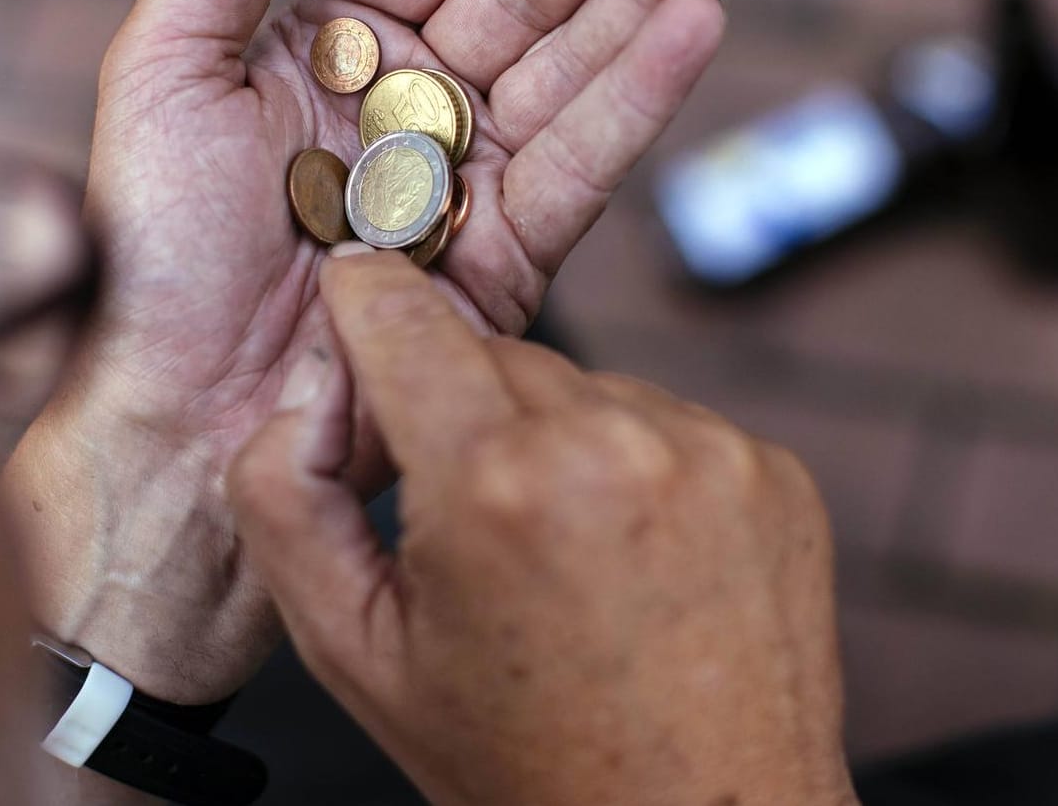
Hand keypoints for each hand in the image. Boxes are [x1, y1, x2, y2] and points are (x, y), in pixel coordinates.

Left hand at [3, 0, 737, 701]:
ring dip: (639, 1)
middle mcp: (407, 107)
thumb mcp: (158, 67)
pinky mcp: (508, 256)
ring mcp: (463, 179)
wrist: (182, 403)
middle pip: (515, 0)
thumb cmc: (153, 247)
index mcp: (328, 52)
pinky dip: (640, 98)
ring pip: (568, 72)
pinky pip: (583, 164)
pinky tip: (692, 26)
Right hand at [229, 248, 855, 805]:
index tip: (355, 298)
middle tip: (466, 517)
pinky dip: (630, 463)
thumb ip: (287, 507)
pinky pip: (660, 418)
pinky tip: (628, 555)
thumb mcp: (355, 654)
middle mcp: (612, 444)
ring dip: (550, 437)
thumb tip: (298, 404)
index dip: (363, 303)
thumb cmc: (524, 759)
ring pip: (579, 383)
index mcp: (494, 484)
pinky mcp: (770, 466)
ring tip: (560, 554)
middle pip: (489, 354)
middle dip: (458, 409)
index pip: (401, 315)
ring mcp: (707, 450)